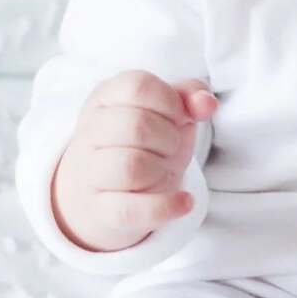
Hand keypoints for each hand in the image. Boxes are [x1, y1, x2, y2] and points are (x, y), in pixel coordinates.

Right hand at [49, 70, 217, 252]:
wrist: (100, 195)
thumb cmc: (140, 144)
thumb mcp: (165, 114)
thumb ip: (188, 97)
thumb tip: (207, 103)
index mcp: (105, 99)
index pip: (138, 86)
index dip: (170, 102)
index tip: (176, 117)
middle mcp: (90, 133)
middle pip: (137, 125)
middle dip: (169, 138)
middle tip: (169, 147)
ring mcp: (90, 174)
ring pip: (132, 166)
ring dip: (162, 169)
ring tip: (164, 170)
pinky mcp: (100, 211)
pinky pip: (131, 210)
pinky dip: (166, 207)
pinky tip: (184, 202)